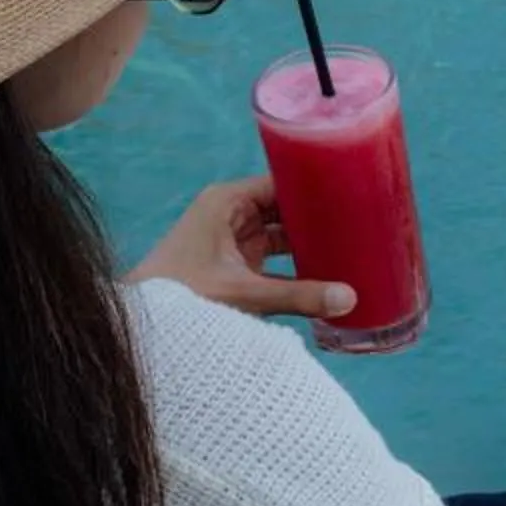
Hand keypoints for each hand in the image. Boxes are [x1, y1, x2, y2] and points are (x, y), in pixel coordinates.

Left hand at [126, 175, 356, 323]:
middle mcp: (231, 214)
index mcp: (227, 202)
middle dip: (319, 216)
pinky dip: (298, 265)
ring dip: (311, 241)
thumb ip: (297, 296)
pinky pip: (277, 259)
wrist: (142, 325)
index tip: (352, 190)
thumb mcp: (243, 293)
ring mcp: (234, 240)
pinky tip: (328, 272)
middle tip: (363, 220)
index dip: (315, 185)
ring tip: (353, 244)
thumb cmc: (180, 297)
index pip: (281, 181)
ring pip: (284, 234)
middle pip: (287, 207)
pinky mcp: (237, 266)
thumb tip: (349, 298)